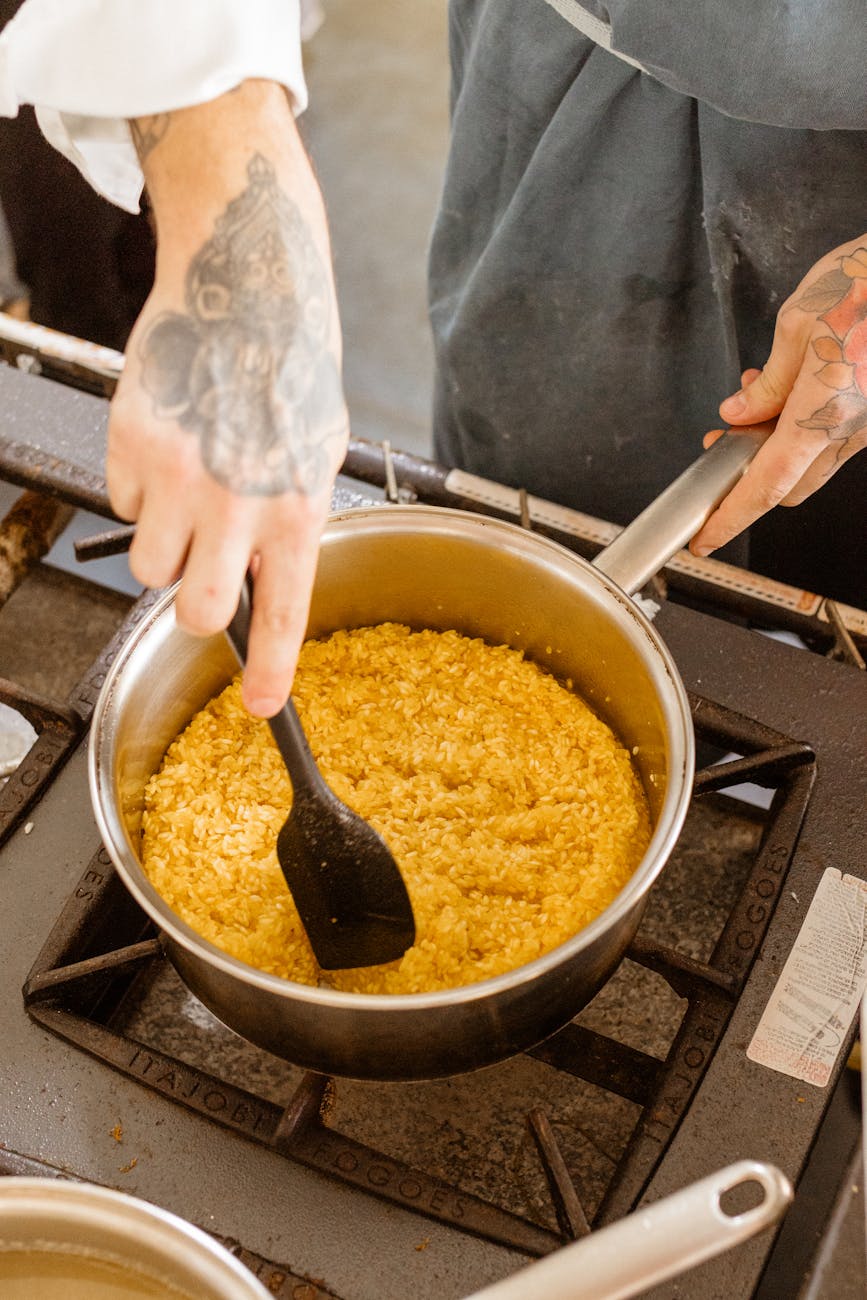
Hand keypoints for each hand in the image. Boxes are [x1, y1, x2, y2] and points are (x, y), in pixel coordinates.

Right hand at [107, 83, 347, 715]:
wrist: (246, 288)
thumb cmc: (291, 370)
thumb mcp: (317, 455)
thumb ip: (290, 522)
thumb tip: (264, 578)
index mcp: (297, 511)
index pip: (282, 615)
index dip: (271, 672)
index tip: (262, 707)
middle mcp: (238, 505)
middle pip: (195, 612)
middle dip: (194, 608)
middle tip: (200, 579)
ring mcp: (180, 478)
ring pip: (149, 565)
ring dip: (164, 546)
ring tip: (187, 493)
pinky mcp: (134, 446)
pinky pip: (121, 502)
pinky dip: (139, 490)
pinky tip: (170, 446)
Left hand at [691, 236, 866, 556]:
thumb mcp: (799, 321)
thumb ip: (770, 380)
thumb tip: (741, 413)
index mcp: (824, 411)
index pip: (767, 484)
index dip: (731, 517)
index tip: (706, 538)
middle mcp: (853, 428)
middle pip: (789, 482)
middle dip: (749, 472)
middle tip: (720, 443)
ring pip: (813, 459)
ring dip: (777, 444)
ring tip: (751, 402)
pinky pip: (835, 434)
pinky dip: (805, 425)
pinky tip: (792, 388)